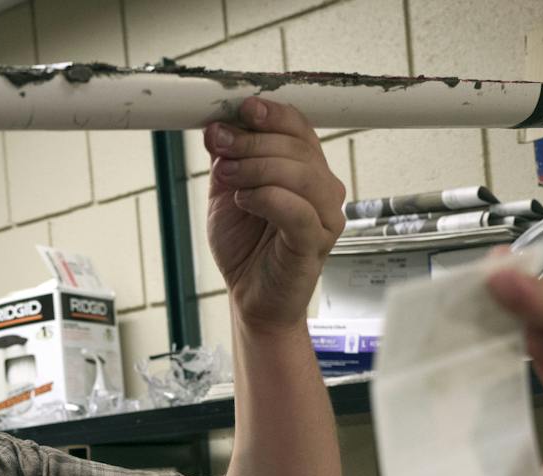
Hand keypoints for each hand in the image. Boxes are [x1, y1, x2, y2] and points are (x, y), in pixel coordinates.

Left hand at [204, 98, 344, 332]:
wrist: (250, 298)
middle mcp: (322, 189)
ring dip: (256, 167)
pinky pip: (296, 210)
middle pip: (296, 146)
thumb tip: (218, 125)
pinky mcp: (316, 242)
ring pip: (298, 173)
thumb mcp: (227, 194)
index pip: (298, 128)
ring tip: (226, 175)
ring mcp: (324, 215)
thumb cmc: (246, 249)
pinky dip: (265, 198)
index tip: (240, 109)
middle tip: (219, 145)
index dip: (271, 114)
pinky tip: (243, 200)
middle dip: (251, 140)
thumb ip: (227, 160)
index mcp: (305, 171)